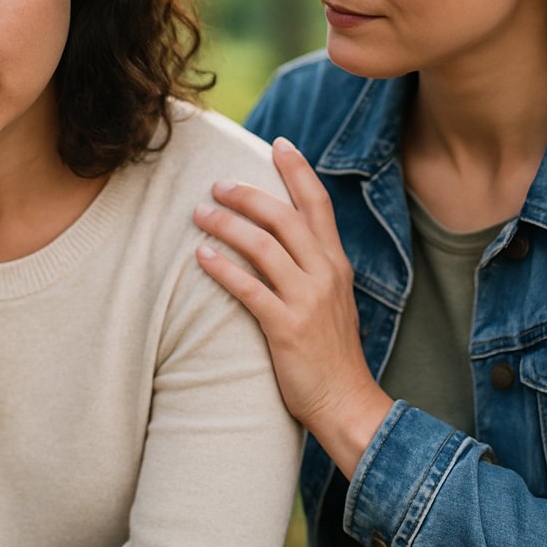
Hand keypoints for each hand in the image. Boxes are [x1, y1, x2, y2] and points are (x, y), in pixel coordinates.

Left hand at [193, 137, 392, 477]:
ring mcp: (307, 301)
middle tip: (217, 183)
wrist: (347, 403)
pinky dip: (223, 269)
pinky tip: (201, 257)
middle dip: (249, 193)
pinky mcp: (286, 329)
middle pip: (285, 216)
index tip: (279, 143)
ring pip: (264, 247)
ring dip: (228, 225)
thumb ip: (313, 268)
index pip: (318, 204)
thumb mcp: (332, 300)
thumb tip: (284, 239)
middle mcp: (325, 275)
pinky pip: (249, 290)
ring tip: (199, 214)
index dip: (298, 170)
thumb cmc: (331, 353)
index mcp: (337, 264)